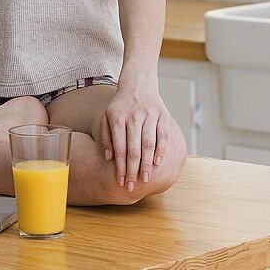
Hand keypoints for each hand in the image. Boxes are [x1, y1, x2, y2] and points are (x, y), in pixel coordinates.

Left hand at [97, 71, 170, 190]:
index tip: (119, 182)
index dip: (119, 167)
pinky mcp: (162, 114)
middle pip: (134, 149)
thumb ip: (106, 136)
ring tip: (145, 179)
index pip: (119, 148)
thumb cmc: (120, 104)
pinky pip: (163, 135)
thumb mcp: (107, 116)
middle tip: (131, 187)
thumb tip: (109, 157)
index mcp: (117, 118)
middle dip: (132, 170)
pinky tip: (158, 163)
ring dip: (147, 164)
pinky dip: (161, 149)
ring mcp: (149, 115)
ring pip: (149, 144)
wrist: (138, 83)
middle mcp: (133, 116)